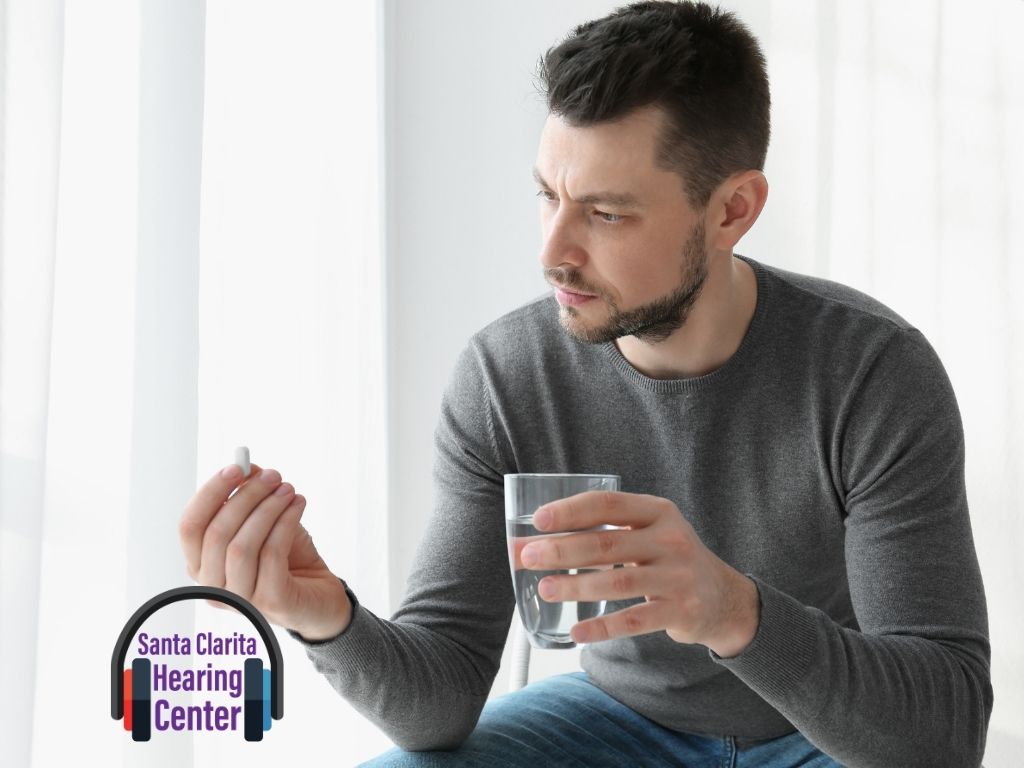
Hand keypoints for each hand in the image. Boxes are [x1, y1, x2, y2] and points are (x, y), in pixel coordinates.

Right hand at [179, 462, 351, 641]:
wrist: (319, 597)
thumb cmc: (286, 559)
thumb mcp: (264, 523)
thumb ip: (248, 496)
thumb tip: (247, 467)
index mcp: (201, 565)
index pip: (190, 526)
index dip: (210, 494)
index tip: (237, 467)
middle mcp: (213, 586)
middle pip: (216, 533)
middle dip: (246, 496)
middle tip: (273, 475)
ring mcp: (240, 599)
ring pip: (241, 546)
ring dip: (268, 509)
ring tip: (288, 490)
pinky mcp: (270, 603)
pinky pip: (271, 555)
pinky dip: (285, 523)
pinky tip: (298, 505)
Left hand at [520, 491, 758, 656]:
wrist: (723, 597)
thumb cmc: (668, 559)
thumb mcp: (648, 533)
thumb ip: (602, 533)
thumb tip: (532, 542)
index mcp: (658, 511)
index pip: (608, 504)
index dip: (571, 510)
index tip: (538, 519)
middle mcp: (670, 539)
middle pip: (607, 543)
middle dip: (562, 550)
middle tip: (528, 556)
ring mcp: (678, 576)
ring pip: (618, 582)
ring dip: (576, 587)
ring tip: (545, 588)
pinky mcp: (680, 611)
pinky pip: (634, 620)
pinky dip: (602, 627)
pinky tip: (576, 630)